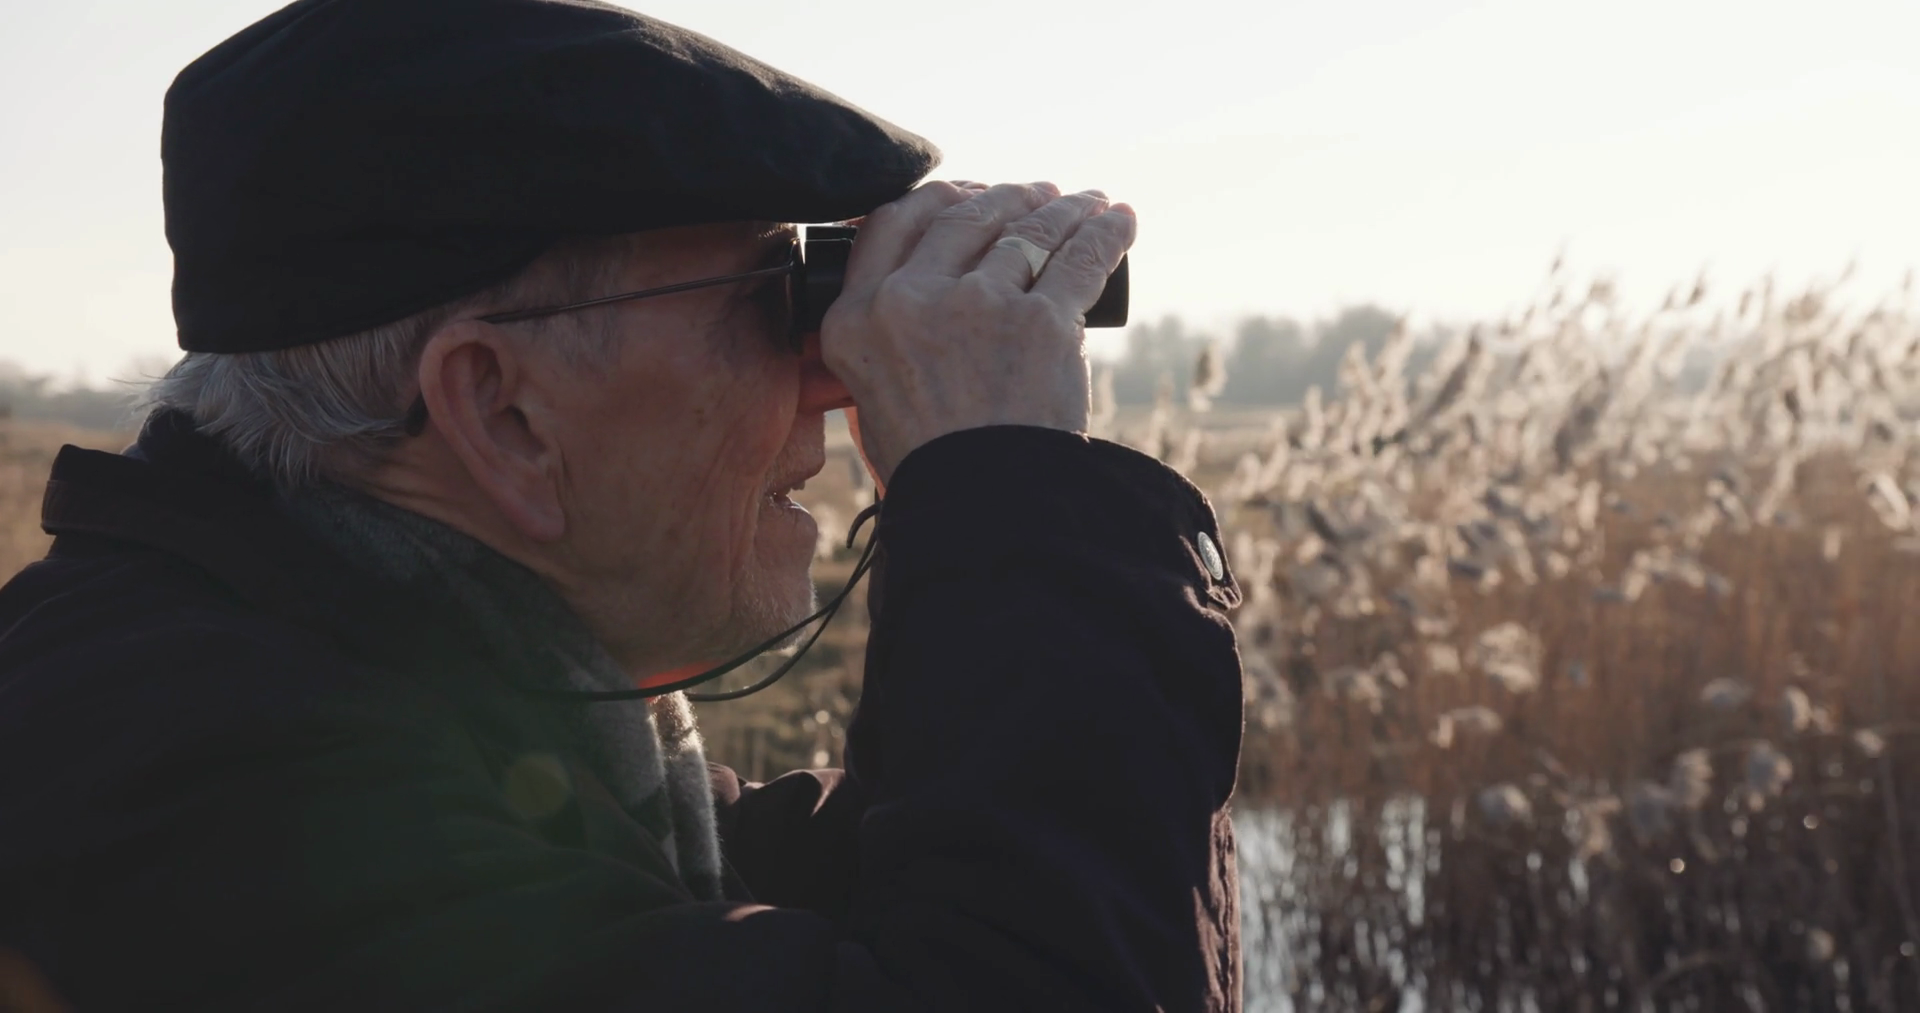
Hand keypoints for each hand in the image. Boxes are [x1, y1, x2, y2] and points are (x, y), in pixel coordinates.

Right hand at [820, 180, 1136, 486]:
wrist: (982, 509)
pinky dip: (1106, 234)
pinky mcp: (1040, 322)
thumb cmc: (931, 465)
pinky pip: (1080, 260)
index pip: (891, 221)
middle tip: (1038, 193)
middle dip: (1008, 197)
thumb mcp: (871, 396)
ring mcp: (978, 306)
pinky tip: (1120, 219)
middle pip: (964, 218)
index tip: (967, 192)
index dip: (936, 197)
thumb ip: (884, 337)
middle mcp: (911, 300)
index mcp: (856, 317)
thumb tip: (920, 286)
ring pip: (1028, 231)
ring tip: (1086, 202)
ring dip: (1064, 209)